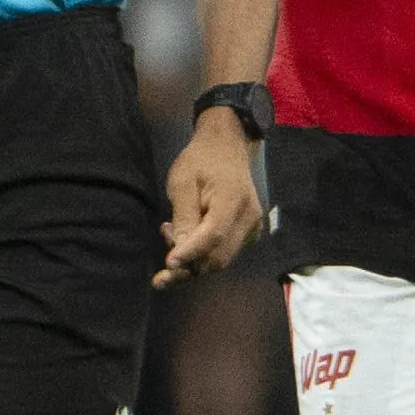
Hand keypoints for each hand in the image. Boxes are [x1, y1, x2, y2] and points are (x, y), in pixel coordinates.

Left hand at [157, 111, 260, 287]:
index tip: (168, 265)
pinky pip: (225, 252)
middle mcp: (249, 218)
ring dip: (193, 259)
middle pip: (219, 256)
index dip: (190, 253)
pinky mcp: (249, 233)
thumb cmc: (200, 161)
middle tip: (161, 266)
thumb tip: (179, 252)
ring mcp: (253, 227)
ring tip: (170, 234)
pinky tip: (186, 235)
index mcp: (233, 200)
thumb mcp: (182, 183)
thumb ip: (183, 217)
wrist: (226, 148)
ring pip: (221, 259)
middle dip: (189, 267)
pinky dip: (203, 253)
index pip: (213, 236)